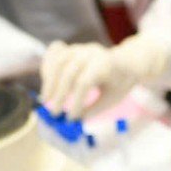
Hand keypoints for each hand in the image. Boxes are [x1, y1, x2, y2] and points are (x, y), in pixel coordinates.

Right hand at [40, 34, 169, 117]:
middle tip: (54, 113)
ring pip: (58, 62)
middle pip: (68, 72)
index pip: (85, 82)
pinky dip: (47, 68)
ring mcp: (79, 48)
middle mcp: (90, 52)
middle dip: (59, 94)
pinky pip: (53, 54)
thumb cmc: (119, 84)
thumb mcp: (112, 99)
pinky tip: (47, 84)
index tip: (71, 118)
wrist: (124, 63)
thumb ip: (93, 109)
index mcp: (105, 64)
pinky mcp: (70, 48)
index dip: (76, 101)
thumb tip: (74, 122)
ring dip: (49, 82)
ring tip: (46, 100)